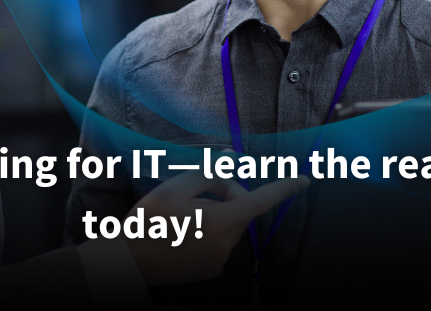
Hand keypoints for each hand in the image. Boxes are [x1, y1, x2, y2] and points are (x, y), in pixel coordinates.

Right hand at [124, 171, 308, 285]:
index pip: (260, 201)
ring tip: (183, 214)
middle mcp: (224, 244)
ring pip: (229, 224)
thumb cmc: (147, 223)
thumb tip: (230, 161)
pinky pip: (220, 241)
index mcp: (217, 223)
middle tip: (195, 190)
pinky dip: (209, 230)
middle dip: (226, 193)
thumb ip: (207, 173)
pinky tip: (183, 231)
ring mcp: (219, 259)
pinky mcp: (211, 268)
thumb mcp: (173, 188)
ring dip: (215, 212)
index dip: (283, 189)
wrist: (128, 262)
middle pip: (239, 208)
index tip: (303, 180)